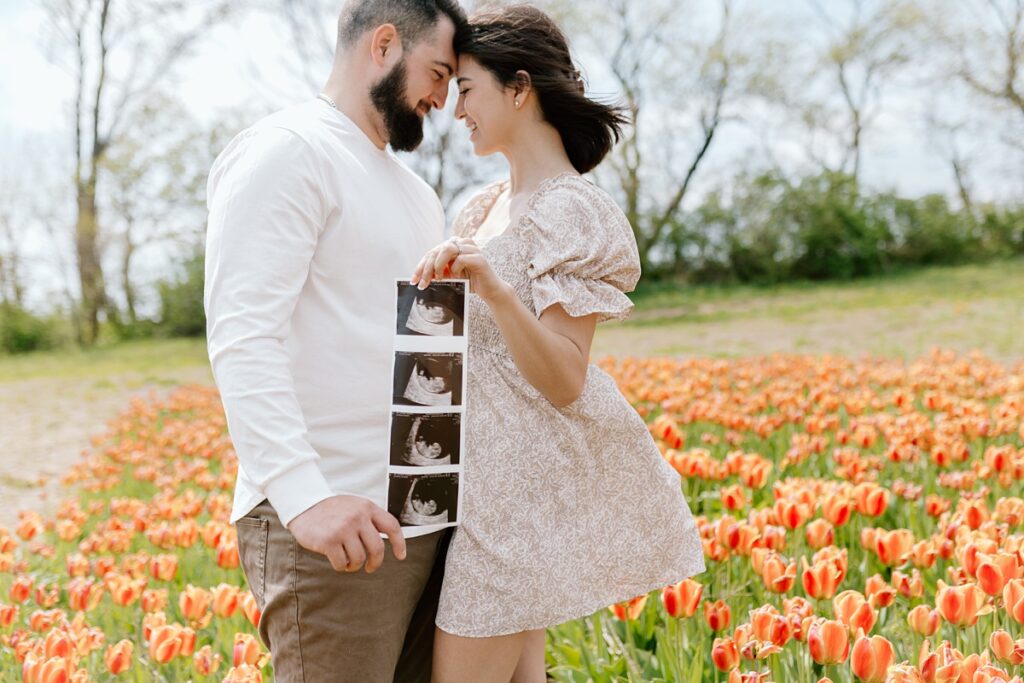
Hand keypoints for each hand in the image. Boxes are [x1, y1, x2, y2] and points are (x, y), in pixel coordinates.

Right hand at [287, 495, 406, 573]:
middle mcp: (357, 517)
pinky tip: (338, 561)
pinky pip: (342, 563)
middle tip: (370, 567)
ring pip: (359, 559)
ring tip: (349, 562)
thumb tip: (388, 540)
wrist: (304, 504)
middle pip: (378, 548)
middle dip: (376, 563)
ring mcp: (343, 529)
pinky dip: (341, 566)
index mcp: (367, 507)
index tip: (401, 556)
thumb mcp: (354, 506)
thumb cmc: (331, 510)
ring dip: (355, 566)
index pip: (392, 526)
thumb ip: (369, 519)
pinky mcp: (329, 541)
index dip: (400, 543)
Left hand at [411, 237, 508, 302]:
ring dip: (439, 265)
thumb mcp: (449, 275)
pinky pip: (461, 259)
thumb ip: (438, 271)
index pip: (433, 252)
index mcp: (455, 245)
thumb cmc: (470, 282)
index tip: (414, 280)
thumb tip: (420, 276)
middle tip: (423, 284)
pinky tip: (456, 277)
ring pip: (448, 249)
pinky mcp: (479, 258)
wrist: (490, 290)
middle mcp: (463, 243)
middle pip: (438, 250)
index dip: (421, 266)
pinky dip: (455, 269)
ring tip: (439, 278)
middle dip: (427, 268)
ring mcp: (473, 249)